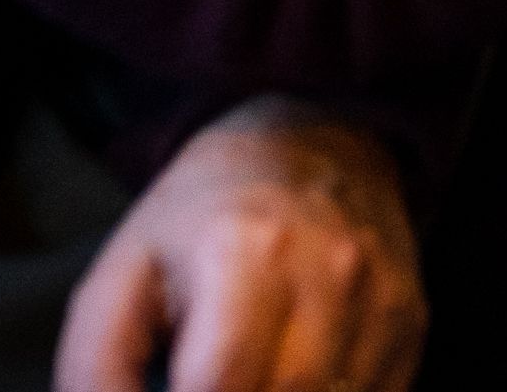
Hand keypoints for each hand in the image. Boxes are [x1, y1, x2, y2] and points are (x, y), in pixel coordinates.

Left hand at [57, 100, 423, 391]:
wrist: (309, 139)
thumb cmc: (200, 219)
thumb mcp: (120, 277)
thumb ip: (96, 369)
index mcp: (248, 254)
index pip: (219, 385)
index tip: (170, 390)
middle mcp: (331, 273)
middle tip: (202, 381)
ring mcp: (382, 296)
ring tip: (243, 374)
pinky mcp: (411, 317)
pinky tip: (288, 380)